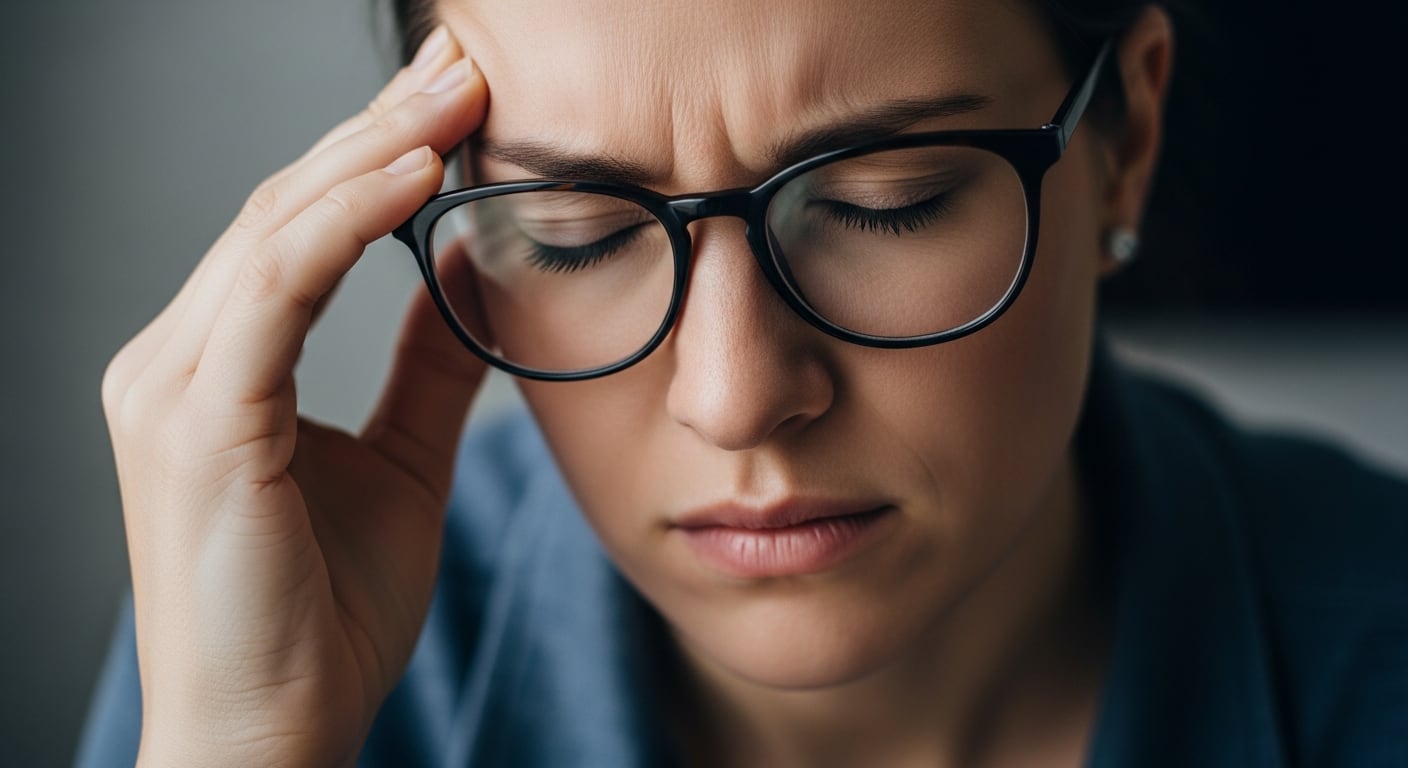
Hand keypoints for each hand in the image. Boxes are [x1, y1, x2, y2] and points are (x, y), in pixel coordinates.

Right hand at [101, 28, 487, 766]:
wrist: (272, 735)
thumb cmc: (325, 616)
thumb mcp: (402, 463)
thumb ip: (427, 366)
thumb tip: (467, 275)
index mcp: (218, 368)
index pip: (296, 227)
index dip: (375, 153)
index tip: (458, 100)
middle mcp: (175, 359)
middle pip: (283, 205)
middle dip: (380, 125)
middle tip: (462, 62)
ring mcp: (172, 385)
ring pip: (274, 228)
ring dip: (372, 150)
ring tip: (458, 93)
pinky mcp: (197, 422)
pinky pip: (276, 289)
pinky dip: (346, 222)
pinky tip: (417, 176)